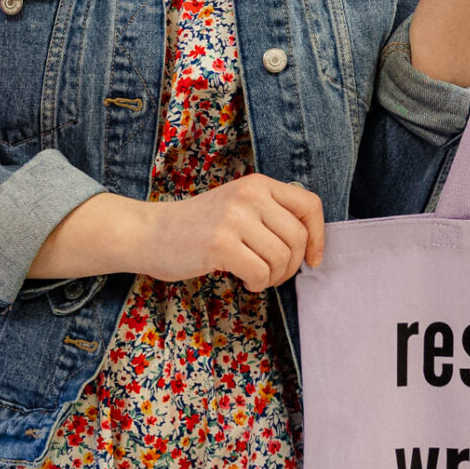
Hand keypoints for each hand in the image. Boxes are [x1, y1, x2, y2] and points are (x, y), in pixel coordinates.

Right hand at [26, 175, 325, 291]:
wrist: (150, 233)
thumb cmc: (197, 226)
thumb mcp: (238, 206)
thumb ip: (270, 214)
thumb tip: (310, 245)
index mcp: (258, 184)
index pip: (310, 205)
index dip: (318, 236)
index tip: (312, 259)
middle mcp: (249, 195)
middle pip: (298, 237)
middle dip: (292, 266)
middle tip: (273, 275)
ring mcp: (234, 218)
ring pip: (281, 258)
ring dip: (274, 277)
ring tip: (257, 277)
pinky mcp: (220, 243)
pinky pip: (260, 273)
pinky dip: (257, 284)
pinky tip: (244, 281)